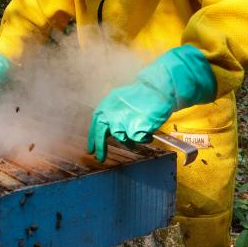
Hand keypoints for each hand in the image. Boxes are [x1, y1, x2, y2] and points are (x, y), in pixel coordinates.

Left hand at [87, 45, 216, 161]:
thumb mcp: (118, 101)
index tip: (91, 150)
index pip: (95, 127)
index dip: (93, 140)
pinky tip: (147, 130)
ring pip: (123, 139)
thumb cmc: (140, 95)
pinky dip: (144, 137)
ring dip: (130, 140)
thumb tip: (106, 130)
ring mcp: (122, 123)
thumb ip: (111, 114)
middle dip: (100, 148)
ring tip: (138, 133)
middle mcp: (110, 115)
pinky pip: (138, 139)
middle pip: (102, 136)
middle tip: (100, 158)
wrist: (157, 88)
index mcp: (105, 107)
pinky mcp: (136, 129)